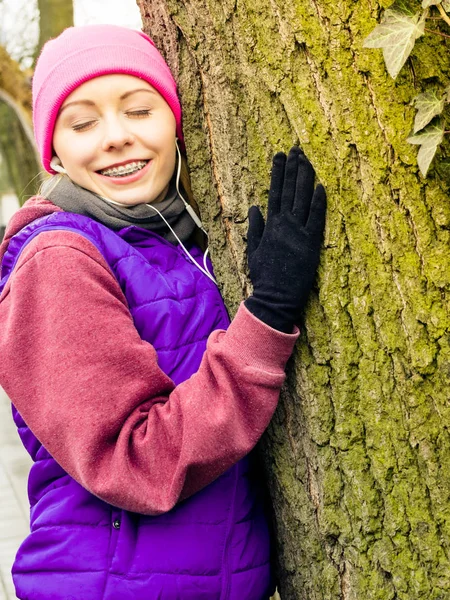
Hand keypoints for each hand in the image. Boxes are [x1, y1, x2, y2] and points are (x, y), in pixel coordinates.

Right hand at [244, 146, 325, 332]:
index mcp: (270, 225)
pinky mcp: (312, 243)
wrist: (276, 297)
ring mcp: (299, 232)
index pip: (275, 191)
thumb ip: (254, 228)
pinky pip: (317, 218)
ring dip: (305, 177)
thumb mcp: (253, 250)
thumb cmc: (264, 276)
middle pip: (290, 190)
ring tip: (307, 159)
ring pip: (303, 198)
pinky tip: (321, 186)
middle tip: (295, 149)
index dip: (278, 172)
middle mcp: (284, 224)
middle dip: (293, 168)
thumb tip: (255, 207)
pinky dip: (318, 202)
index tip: (279, 155)